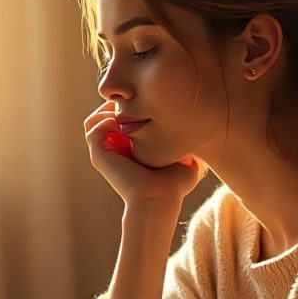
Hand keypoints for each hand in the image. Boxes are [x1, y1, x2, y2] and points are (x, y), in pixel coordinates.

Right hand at [84, 101, 207, 209]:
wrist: (159, 199)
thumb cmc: (174, 185)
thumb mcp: (185, 158)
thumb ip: (189, 144)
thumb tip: (205, 128)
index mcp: (130, 148)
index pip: (122, 118)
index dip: (131, 105)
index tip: (149, 100)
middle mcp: (114, 149)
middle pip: (106, 114)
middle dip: (119, 103)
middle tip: (136, 99)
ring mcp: (105, 152)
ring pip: (94, 120)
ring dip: (108, 109)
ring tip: (127, 109)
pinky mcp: (99, 155)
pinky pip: (93, 129)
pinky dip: (105, 119)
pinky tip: (122, 122)